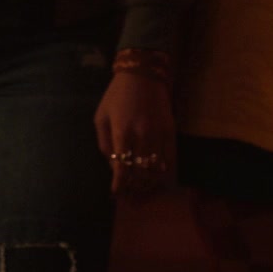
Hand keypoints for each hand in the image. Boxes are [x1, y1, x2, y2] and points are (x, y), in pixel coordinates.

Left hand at [94, 71, 175, 196]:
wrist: (142, 74)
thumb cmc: (116, 96)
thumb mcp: (101, 117)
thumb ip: (104, 144)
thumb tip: (113, 167)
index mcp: (121, 132)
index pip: (121, 167)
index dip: (119, 185)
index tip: (116, 194)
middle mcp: (141, 135)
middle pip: (140, 173)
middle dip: (134, 188)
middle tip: (130, 197)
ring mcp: (159, 134)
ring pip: (156, 170)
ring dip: (149, 185)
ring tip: (143, 191)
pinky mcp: (171, 131)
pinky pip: (170, 160)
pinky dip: (165, 173)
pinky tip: (159, 180)